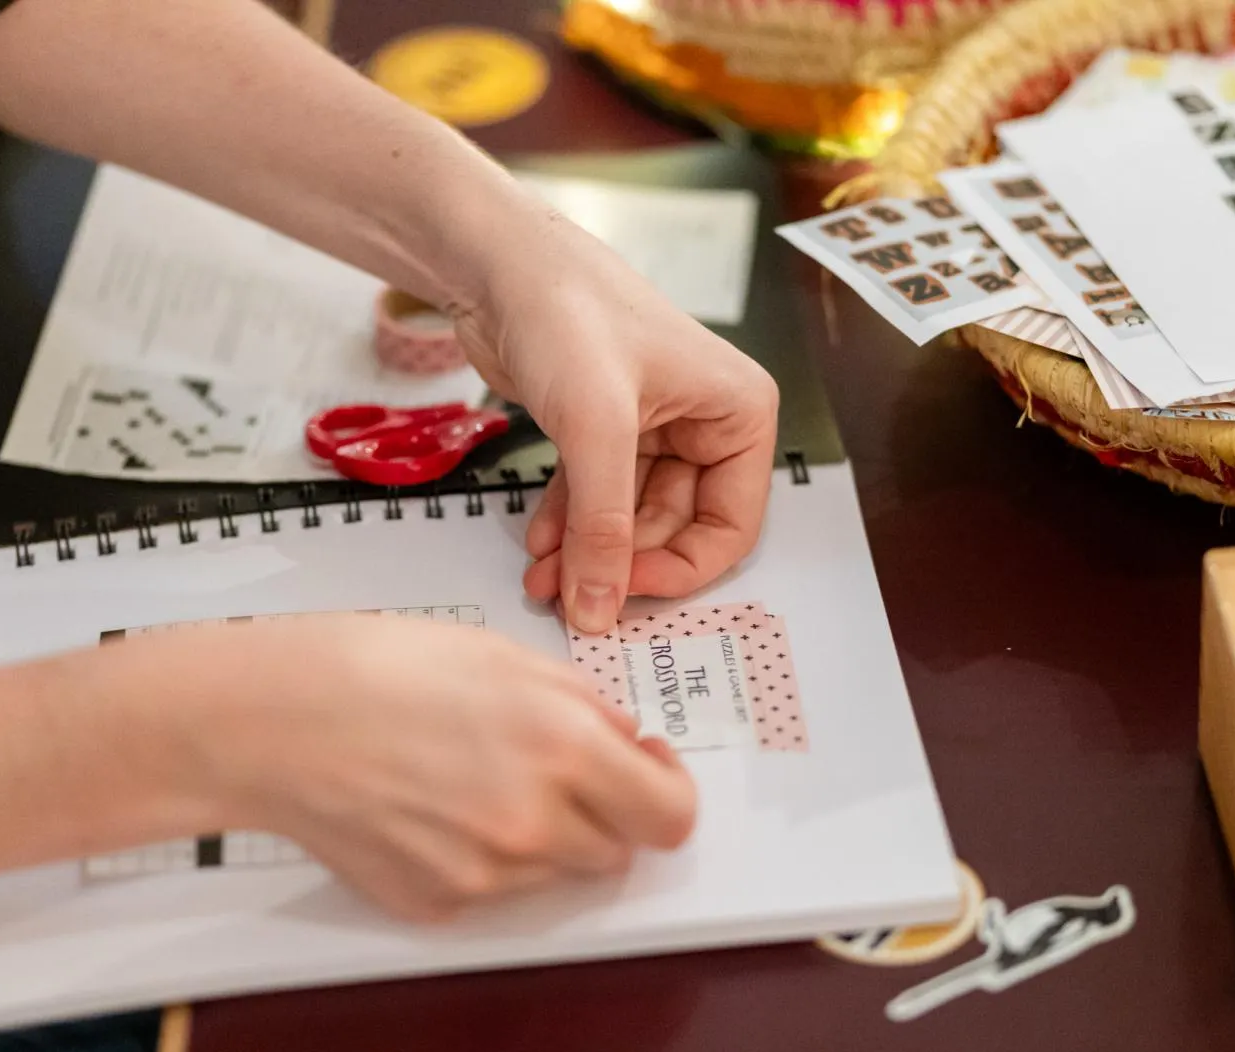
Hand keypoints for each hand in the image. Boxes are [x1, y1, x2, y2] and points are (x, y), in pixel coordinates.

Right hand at [166, 615, 695, 921]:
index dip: (667, 790)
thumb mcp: (504, 656)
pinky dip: (482, 858)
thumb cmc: (376, 670)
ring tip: (476, 778)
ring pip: (556, 874)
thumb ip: (583, 706)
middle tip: (551, 765)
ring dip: (545, 837)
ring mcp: (485, 876)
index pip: (671, 816)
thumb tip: (626, 743)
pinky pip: (493, 890)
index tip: (646, 768)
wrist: (273, 722)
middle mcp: (534, 826)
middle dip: (602, 811)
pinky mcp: (438, 905)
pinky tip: (434, 807)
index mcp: (564, 750)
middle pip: (617, 850)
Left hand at [451, 216, 778, 634]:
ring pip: (628, 518)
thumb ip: (603, 526)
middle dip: (618, 563)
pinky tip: (538, 544)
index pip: (729, 527)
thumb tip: (599, 608)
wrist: (495, 260)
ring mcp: (653, 427)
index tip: (622, 593)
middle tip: (565, 593)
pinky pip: (595, 497)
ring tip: (540, 576)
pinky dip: (568, 524)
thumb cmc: (566, 311)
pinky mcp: (602, 428)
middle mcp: (705, 421)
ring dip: (586, 551)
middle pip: (674, 528)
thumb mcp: (596, 428)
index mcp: (739, 412)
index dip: (677, 570)